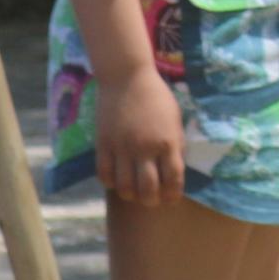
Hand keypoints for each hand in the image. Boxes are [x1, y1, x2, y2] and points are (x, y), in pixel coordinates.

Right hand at [96, 64, 184, 207]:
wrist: (127, 79)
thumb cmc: (156, 97)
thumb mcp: (175, 119)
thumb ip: (175, 144)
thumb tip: (174, 168)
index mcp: (168, 142)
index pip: (173, 178)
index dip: (173, 193)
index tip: (172, 198)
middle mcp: (145, 149)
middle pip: (148, 188)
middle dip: (152, 200)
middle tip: (153, 200)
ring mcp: (122, 148)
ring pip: (124, 186)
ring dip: (131, 195)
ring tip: (135, 194)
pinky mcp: (103, 145)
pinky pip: (104, 174)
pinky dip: (111, 183)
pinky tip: (116, 181)